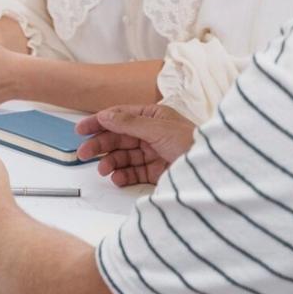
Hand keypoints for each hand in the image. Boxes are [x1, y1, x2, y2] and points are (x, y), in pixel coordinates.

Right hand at [75, 104, 194, 186]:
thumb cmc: (190, 143)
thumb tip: (105, 115)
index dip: (99, 122)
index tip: (81, 130)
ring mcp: (153, 153)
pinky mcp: (156, 172)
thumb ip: (128, 122)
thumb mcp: (157, 128)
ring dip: (111, 162)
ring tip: (103, 170)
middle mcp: (151, 134)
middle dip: (101, 145)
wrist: (211, 171)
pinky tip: (117, 178)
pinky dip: (123, 175)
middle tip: (83, 154)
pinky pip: (134, 172)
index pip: (120, 117)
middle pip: (119, 138)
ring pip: (124, 156)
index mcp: (153, 117)